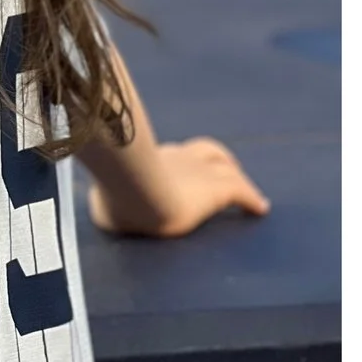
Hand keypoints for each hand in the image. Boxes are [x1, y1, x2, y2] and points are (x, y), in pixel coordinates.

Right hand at [87, 137, 270, 237]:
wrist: (135, 194)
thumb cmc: (114, 198)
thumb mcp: (104, 201)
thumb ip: (108, 203)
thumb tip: (102, 208)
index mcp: (150, 158)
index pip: (174, 153)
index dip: (185, 159)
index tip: (187, 170)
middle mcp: (179, 158)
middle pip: (205, 153)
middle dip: (216, 162)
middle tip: (225, 172)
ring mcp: (200, 172)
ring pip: (227, 170)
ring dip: (236, 178)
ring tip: (248, 194)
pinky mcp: (218, 190)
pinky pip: (241, 192)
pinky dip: (252, 200)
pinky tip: (260, 209)